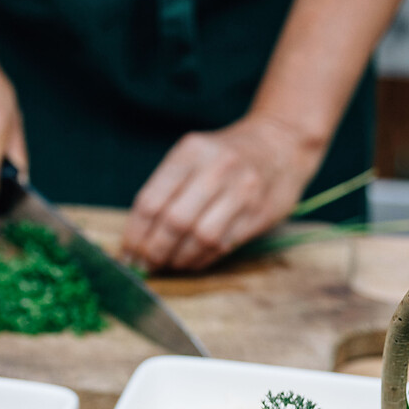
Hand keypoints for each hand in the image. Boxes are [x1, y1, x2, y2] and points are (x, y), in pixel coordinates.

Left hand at [122, 114, 321, 272]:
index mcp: (191, 151)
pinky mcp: (259, 212)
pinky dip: (201, 259)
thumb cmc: (225, 156)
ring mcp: (242, 190)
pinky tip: (192, 260)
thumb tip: (136, 238)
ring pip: (200, 237)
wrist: (281, 142)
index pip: (151, 201)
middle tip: (145, 266)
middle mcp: (217, 168)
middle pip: (174, 222)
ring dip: (179, 259)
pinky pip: (223, 245)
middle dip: (154, 251)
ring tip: (169, 264)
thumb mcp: (193, 156)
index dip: (134, 235)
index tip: (127, 254)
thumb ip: (166, 190)